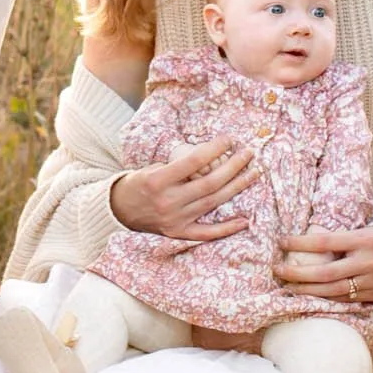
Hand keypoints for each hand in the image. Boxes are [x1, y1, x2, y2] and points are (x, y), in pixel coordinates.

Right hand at [109, 137, 256, 240]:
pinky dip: (227, 228)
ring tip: (253, 173)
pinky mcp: (178, 233)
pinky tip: (245, 220)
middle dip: (233, 166)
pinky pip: (207, 233)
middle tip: (248, 154)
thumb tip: (209, 158)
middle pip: (209, 183)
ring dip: (236, 187)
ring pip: (212, 202)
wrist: (118, 211)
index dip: (214, 149)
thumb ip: (179, 167)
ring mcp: (174, 219)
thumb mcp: (152, 168)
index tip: (229, 139)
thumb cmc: (138, 184)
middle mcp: (168, 201)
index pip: (193, 161)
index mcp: (158, 180)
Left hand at [273, 223, 372, 304]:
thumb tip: (308, 241)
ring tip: (288, 287)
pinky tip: (309, 296)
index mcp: (364, 240)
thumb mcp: (365, 230)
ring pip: (333, 290)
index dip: (301, 243)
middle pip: (325, 272)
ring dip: (307, 290)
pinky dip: (326, 298)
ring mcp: (371, 281)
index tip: (282, 242)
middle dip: (298, 273)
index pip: (325, 242)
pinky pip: (345, 299)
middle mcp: (367, 262)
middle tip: (278, 271)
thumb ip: (342, 239)